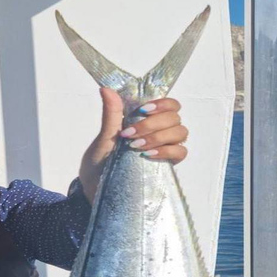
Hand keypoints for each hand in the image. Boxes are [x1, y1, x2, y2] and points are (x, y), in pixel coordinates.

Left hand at [79, 87, 188, 201]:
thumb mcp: (104, 138)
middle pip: (174, 117)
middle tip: (130, 134)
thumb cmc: (100, 162)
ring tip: (136, 146)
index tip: (143, 110)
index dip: (162, 104)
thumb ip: (111, 114)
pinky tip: (148, 155)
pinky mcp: (167, 165)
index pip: (169, 104)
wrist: (96, 188)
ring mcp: (165, 148)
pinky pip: (180, 152)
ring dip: (159, 136)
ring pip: (180, 132)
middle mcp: (159, 131)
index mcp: (147, 120)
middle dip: (152, 123)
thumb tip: (106, 89)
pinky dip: (167, 151)